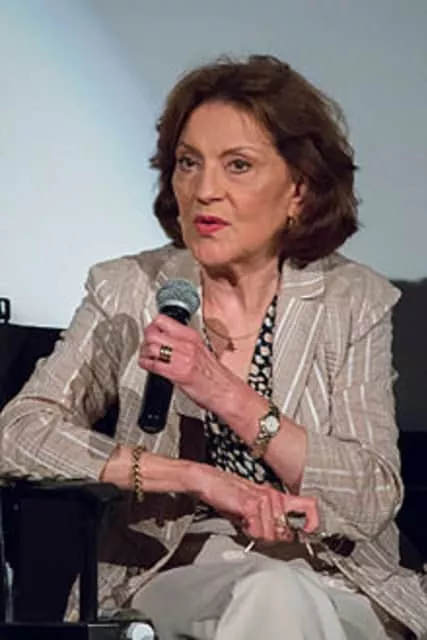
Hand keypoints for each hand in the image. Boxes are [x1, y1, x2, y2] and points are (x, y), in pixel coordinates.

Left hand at [138, 314, 239, 412]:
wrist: (225, 391)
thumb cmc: (215, 375)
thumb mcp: (200, 349)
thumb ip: (183, 342)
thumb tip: (166, 338)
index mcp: (191, 336)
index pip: (163, 320)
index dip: (152, 325)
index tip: (150, 330)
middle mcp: (186, 344)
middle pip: (153, 333)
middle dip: (145, 339)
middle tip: (145, 344)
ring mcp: (181, 358)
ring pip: (150, 347)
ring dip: (144, 352)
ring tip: (146, 356)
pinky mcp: (176, 373)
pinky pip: (153, 364)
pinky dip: (145, 364)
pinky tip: (147, 365)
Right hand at [195, 464, 318, 542]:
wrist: (209, 481)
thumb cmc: (229, 494)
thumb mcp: (254, 504)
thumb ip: (270, 517)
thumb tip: (281, 536)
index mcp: (278, 496)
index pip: (308, 505)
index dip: (313, 521)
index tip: (308, 532)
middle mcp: (274, 497)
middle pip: (285, 532)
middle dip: (272, 538)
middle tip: (257, 529)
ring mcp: (264, 500)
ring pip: (270, 535)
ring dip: (257, 535)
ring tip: (246, 523)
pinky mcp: (251, 505)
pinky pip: (257, 531)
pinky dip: (248, 532)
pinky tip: (242, 521)